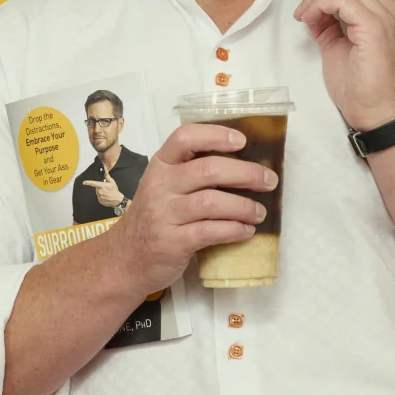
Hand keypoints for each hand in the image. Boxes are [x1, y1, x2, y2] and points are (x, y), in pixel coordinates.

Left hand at [83, 171, 123, 207]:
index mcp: (102, 186)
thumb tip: (105, 171)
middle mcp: (100, 191)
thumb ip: (107, 176)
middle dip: (100, 187)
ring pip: (97, 192)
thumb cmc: (114, 191)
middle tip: (106, 188)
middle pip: (96, 188)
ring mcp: (99, 196)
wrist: (117, 199)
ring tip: (107, 192)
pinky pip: (99, 197)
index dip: (88, 182)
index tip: (84, 182)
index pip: (93, 183)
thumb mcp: (112, 182)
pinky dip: (101, 196)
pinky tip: (106, 196)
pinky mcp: (100, 200)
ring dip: (101, 192)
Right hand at [105, 124, 278, 296]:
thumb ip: (191, 172)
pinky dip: (234, 230)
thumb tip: (243, 165)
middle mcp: (161, 185)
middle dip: (246, 173)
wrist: (125, 259)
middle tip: (269, 180)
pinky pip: (211, 231)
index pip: (185, 137)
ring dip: (244, 206)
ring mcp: (165, 213)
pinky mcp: (173, 241)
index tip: (242, 141)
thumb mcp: (163, 186)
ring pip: (213, 202)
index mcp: (160, 164)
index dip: (215, 135)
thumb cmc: (154, 217)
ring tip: (260, 212)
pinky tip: (246, 231)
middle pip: (208, 169)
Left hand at [294, 0, 394, 131]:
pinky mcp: (374, 29)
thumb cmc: (361, 87)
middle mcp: (389, 9)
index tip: (314, 4)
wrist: (378, 115)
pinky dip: (319, 4)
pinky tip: (309, 20)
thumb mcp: (340, 46)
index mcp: (384, 11)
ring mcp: (384, 17)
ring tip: (305, 15)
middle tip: (307, 7)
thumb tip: (313, 9)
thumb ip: (330, 24)